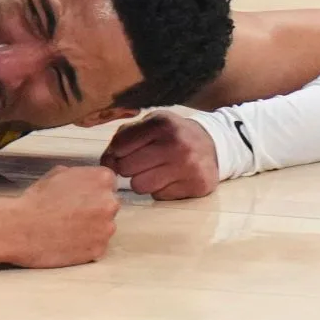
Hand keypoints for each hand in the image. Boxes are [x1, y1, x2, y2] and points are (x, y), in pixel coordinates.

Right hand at [8, 165, 120, 268]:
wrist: (20, 228)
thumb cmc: (35, 200)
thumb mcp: (58, 173)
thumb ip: (80, 175)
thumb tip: (86, 181)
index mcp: (102, 179)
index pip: (108, 183)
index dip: (92, 190)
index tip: (80, 197)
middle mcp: (110, 203)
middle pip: (109, 205)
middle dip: (94, 209)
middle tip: (71, 214)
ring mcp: (106, 228)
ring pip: (104, 227)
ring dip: (91, 228)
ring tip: (67, 229)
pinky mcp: (99, 250)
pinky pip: (96, 246)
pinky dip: (85, 245)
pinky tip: (67, 241)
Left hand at [101, 111, 218, 199]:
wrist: (213, 144)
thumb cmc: (172, 134)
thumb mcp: (151, 123)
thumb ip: (124, 137)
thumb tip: (106, 161)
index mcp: (161, 124)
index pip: (119, 146)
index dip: (113, 154)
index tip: (118, 156)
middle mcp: (176, 144)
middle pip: (126, 168)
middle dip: (127, 168)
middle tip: (140, 164)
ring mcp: (188, 166)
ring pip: (140, 186)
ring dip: (142, 181)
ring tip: (155, 171)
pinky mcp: (196, 185)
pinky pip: (159, 196)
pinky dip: (160, 189)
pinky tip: (171, 178)